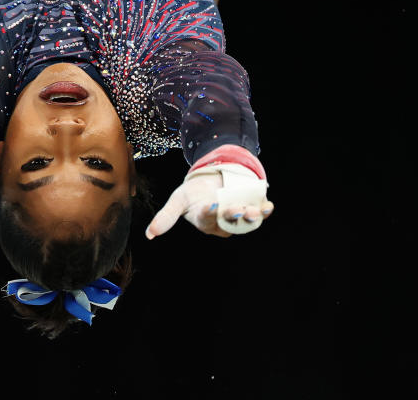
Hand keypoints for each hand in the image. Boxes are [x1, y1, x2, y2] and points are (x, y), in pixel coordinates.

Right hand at [145, 163, 273, 238]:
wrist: (213, 181)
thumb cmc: (194, 193)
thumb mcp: (179, 200)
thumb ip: (167, 217)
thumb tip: (149, 235)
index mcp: (204, 220)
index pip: (207, 218)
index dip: (210, 212)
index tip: (213, 204)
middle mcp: (222, 222)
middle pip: (229, 221)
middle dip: (233, 215)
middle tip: (236, 208)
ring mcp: (238, 216)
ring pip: (245, 220)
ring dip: (251, 216)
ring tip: (253, 210)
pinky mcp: (251, 209)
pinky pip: (259, 214)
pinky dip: (265, 211)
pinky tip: (268, 206)